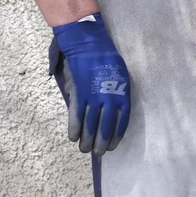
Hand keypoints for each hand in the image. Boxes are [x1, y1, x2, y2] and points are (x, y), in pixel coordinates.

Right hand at [48, 15, 130, 154]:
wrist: (89, 43)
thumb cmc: (106, 58)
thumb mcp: (120, 75)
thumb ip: (116, 93)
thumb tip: (110, 110)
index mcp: (122, 93)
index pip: (122, 121)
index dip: (116, 135)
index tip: (112, 146)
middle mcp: (109, 97)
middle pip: (105, 126)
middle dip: (101, 142)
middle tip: (98, 153)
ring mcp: (93, 96)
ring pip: (90, 124)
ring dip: (87, 139)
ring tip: (85, 149)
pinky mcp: (78, 94)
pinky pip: (76, 115)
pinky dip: (74, 128)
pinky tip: (73, 137)